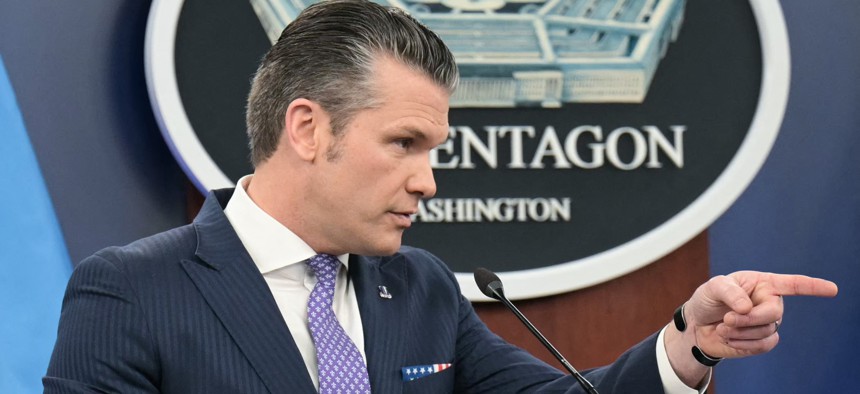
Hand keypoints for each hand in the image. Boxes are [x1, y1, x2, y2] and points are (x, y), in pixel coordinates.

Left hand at [684, 271, 837, 358]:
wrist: (698, 325)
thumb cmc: (708, 299)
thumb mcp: (713, 287)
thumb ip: (729, 292)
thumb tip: (748, 307)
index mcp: (763, 284)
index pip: (793, 284)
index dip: (813, 287)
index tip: (832, 289)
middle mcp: (770, 303)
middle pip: (774, 313)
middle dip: (749, 318)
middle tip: (727, 319)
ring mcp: (768, 323)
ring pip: (766, 331)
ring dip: (740, 331)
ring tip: (723, 326)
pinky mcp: (762, 341)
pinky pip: (763, 345)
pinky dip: (742, 342)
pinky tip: (728, 337)